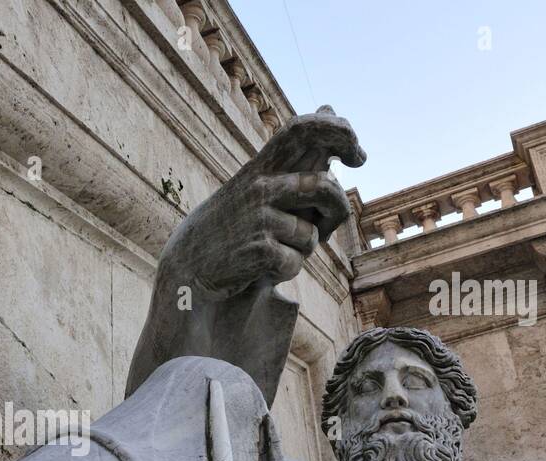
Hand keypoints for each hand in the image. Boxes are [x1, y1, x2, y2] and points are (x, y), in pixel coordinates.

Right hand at [159, 106, 364, 298]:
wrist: (187, 265)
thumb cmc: (232, 223)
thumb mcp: (258, 181)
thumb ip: (297, 152)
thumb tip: (330, 105)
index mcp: (261, 167)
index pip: (303, 130)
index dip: (339, 132)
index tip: (359, 156)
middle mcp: (260, 187)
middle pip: (324, 188)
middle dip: (336, 210)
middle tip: (326, 224)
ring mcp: (259, 218)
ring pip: (312, 235)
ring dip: (303, 248)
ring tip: (277, 248)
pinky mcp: (259, 250)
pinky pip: (295, 263)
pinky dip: (285, 270)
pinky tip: (261, 267)